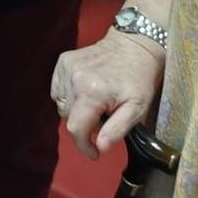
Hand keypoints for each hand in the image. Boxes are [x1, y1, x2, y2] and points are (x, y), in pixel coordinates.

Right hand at [51, 28, 163, 158]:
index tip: (94, 152)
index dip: (84, 146)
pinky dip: (70, 96)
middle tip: (104, 118)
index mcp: (91, 93)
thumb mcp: (137, 108)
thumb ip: (117, 129)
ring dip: (76, 110)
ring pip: (62, 105)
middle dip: (85, 125)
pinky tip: (86, 91)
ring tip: (96, 103)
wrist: (134, 45)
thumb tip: (100, 147)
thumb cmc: (139, 78)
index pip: (76, 129)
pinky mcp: (63, 61)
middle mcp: (74, 80)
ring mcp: (66, 68)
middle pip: (69, 118)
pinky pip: (59, 90)